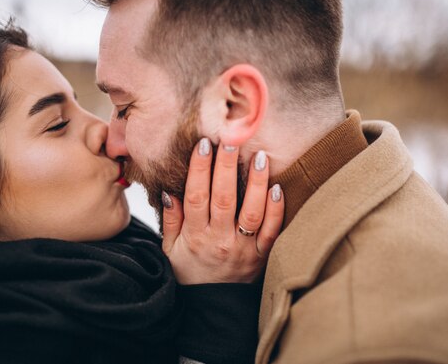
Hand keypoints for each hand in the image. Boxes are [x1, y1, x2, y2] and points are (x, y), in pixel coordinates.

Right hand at [161, 139, 283, 283]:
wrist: (211, 307)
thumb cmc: (189, 272)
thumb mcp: (170, 249)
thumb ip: (171, 220)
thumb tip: (169, 191)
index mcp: (196, 236)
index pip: (196, 196)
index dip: (199, 169)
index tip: (204, 144)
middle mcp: (220, 240)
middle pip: (225, 198)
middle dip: (227, 167)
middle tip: (231, 140)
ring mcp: (244, 248)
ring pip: (252, 211)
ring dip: (256, 183)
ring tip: (259, 157)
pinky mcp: (262, 255)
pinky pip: (273, 231)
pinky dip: (277, 210)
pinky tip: (278, 188)